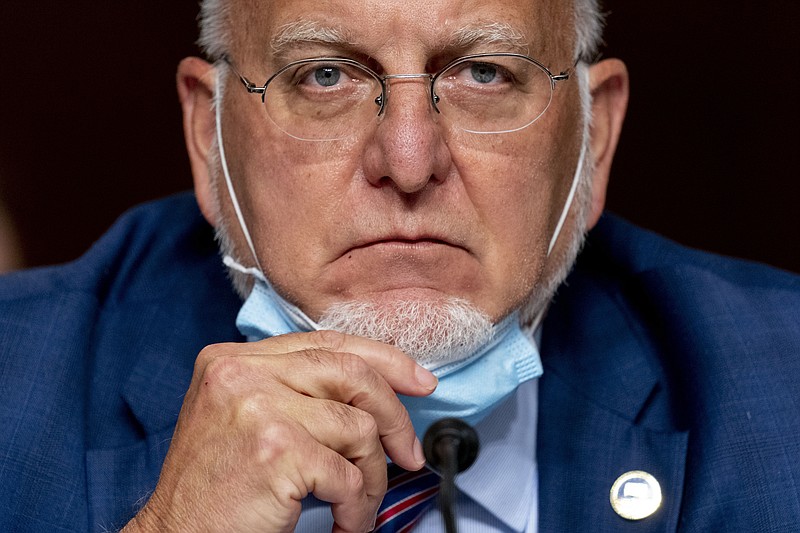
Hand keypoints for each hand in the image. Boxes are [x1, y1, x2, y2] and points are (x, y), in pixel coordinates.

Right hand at [122, 330, 436, 532]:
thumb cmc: (215, 488)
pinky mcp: (276, 450)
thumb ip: (295, 391)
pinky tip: (343, 521)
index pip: (326, 343)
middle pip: (352, 374)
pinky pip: (349, 474)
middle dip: (394, 416)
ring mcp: (258, 408)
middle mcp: (243, 373)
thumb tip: (374, 391)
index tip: (419, 380)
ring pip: (358, 429)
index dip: (383, 359)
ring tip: (356, 504)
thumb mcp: (245, 418)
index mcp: (235, 359)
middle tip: (408, 453)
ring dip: (372, 476)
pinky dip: (357, 506)